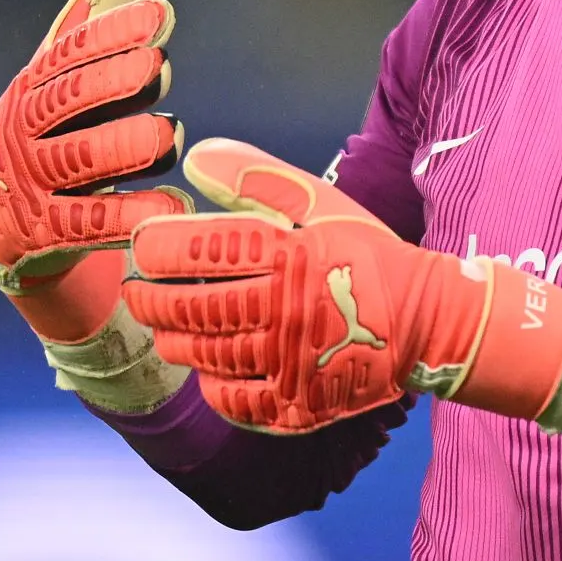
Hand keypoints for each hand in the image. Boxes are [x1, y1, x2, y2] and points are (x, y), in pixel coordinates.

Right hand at [0, 0, 189, 341]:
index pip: (70, 52)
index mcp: (33, 86)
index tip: (161, 15)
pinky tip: (174, 206)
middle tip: (158, 67)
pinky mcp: (40, 236)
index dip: (114, 31)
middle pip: (67, 101)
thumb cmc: (56, 139)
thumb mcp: (71, 82)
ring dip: (124, 146)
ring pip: (78, 160)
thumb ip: (102, 22)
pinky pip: (88, 225)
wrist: (9, 234)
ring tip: (167, 135)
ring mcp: (29, 184)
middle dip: (112, 81)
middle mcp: (23, 130)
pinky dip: (131, 215)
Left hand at [124, 139, 561, 433]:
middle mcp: (288, 308)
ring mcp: (294, 361)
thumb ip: (256, 179)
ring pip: (210, 355)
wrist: (425, 320)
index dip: (161, 249)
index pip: (205, 251)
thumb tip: (194, 158)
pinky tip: (206, 370)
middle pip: (197, 308)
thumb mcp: (319, 203)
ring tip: (164, 330)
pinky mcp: (301, 402)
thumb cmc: (363, 254)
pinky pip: (238, 401)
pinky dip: (212, 386)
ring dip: (175, 342)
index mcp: (291, 254)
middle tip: (137, 294)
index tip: (142, 246)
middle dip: (153, 301)